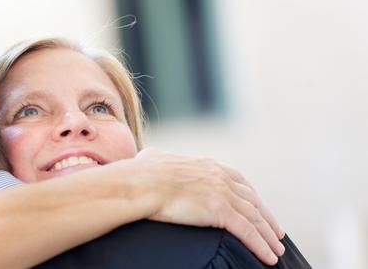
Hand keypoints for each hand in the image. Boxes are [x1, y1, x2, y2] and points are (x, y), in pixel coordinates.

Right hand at [134, 148, 284, 265]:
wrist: (139, 184)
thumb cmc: (139, 173)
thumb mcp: (153, 158)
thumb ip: (159, 158)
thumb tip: (150, 157)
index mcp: (207, 165)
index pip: (239, 181)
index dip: (251, 196)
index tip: (258, 207)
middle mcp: (220, 177)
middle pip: (253, 200)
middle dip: (266, 217)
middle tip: (276, 232)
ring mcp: (223, 193)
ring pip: (255, 218)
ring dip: (268, 236)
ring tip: (275, 250)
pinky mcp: (221, 211)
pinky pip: (248, 232)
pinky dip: (260, 245)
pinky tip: (268, 257)